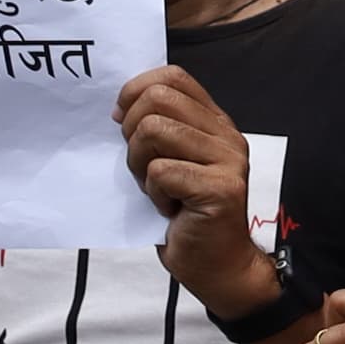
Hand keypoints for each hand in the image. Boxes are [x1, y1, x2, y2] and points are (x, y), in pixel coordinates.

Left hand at [116, 65, 271, 316]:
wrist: (218, 266)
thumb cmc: (187, 217)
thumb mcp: (172, 162)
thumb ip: (159, 131)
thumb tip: (117, 110)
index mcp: (215, 123)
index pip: (174, 76)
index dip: (136, 90)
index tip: (121, 121)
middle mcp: (227, 135)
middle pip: (157, 99)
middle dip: (131, 131)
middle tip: (141, 165)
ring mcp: (227, 161)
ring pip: (153, 132)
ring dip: (139, 164)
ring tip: (155, 188)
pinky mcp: (220, 189)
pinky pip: (160, 171)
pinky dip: (153, 193)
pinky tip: (169, 209)